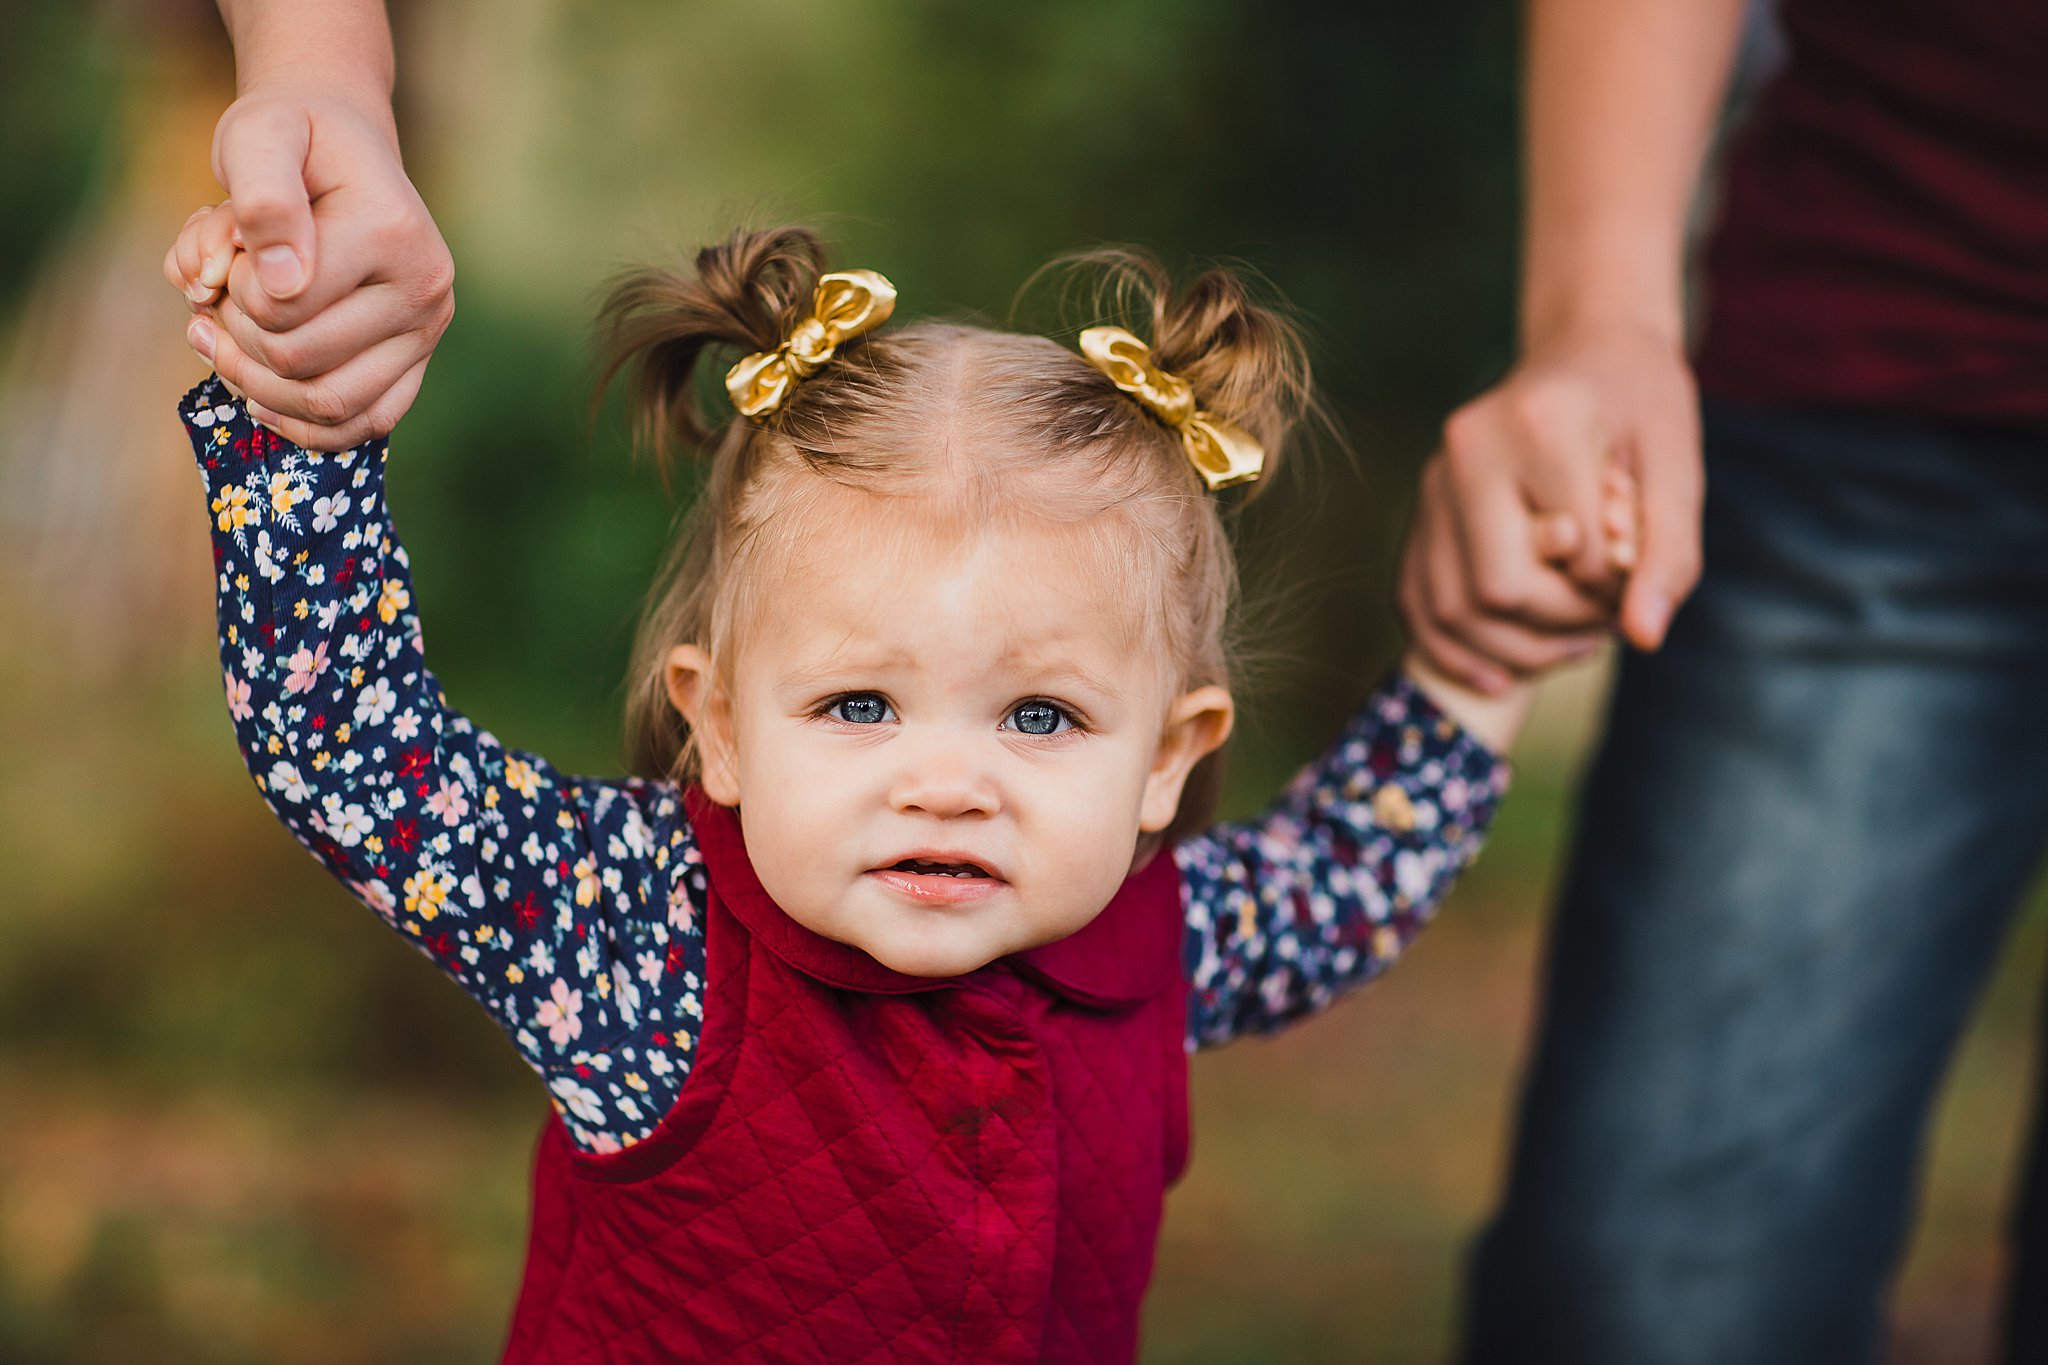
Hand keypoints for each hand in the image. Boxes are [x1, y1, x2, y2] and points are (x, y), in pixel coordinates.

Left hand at [164, 88, 452, 450]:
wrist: (342, 149)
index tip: (226, 245)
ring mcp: (426, 334)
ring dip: (254, 385)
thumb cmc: (293, 139)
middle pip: (300, 359)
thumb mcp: (259, 135)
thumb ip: (262, 197)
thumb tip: (281, 283)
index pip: (284, 305)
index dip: (230, 288)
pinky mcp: (416, 365)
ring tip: (218, 344)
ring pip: (329, 405)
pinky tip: (256, 394)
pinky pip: (363, 426)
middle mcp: (426, 290)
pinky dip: (301, 426)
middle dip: (234, 333)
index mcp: (393, 233)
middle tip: (213, 294)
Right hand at [1396, 320, 1701, 692]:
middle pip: (1497, 591)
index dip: (1615, 585)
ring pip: (1452, 609)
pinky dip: (1457, 651)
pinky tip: (1507, 670)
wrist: (1585, 350)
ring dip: (1517, 648)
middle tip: (1607, 614)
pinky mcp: (1419, 511)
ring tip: (1573, 639)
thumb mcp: (1677, 466)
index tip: (1640, 564)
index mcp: (1535, 426)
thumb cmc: (1640, 404)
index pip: (1573, 558)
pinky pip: (1417, 603)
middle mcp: (1465, 450)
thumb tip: (1644, 637)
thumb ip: (1667, 551)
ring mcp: (1432, 481)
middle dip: (1561, 622)